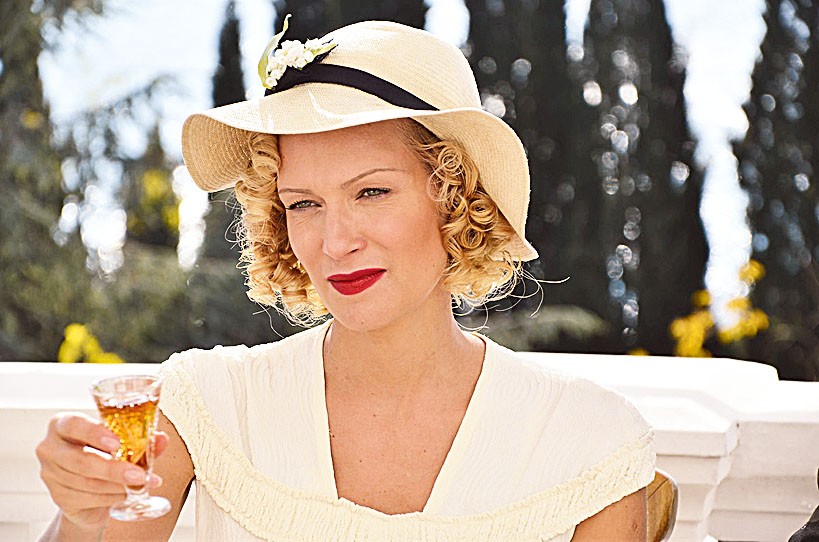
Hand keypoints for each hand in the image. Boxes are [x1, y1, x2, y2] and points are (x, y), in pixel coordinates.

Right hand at [35, 412, 167, 534]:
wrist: (87, 485)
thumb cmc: (102, 453)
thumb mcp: (120, 441)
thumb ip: (141, 440)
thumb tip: (161, 439)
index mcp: (62, 424)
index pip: (73, 424)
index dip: (94, 434)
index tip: (117, 443)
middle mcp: (50, 448)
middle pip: (80, 461)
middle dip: (114, 469)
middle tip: (140, 474)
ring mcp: (50, 474)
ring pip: (87, 482)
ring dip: (118, 485)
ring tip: (139, 484)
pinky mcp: (58, 496)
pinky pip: (88, 498)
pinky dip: (111, 497)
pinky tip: (124, 493)